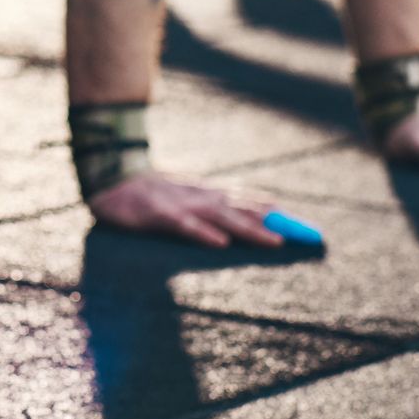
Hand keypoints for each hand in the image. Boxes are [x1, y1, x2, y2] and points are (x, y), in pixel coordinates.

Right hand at [88, 171, 285, 248]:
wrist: (112, 176)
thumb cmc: (151, 192)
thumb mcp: (188, 194)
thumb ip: (216, 203)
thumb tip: (248, 213)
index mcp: (208, 193)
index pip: (250, 202)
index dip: (277, 216)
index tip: (306, 229)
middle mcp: (201, 196)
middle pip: (244, 209)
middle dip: (274, 224)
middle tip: (304, 237)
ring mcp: (181, 204)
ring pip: (221, 216)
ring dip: (249, 228)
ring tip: (274, 242)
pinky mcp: (159, 214)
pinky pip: (184, 225)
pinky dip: (203, 233)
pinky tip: (220, 242)